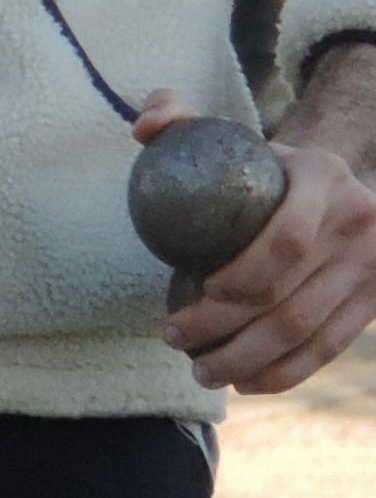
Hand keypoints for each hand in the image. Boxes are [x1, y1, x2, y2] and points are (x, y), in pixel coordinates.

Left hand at [139, 84, 375, 392]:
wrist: (332, 183)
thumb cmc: (259, 163)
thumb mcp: (226, 131)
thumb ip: (176, 116)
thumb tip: (144, 130)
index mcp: (323, 174)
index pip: (285, 240)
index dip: (239, 277)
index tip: (192, 292)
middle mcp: (361, 220)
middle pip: (288, 295)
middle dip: (225, 327)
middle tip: (175, 338)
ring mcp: (374, 265)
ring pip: (306, 330)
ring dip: (248, 360)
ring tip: (201, 371)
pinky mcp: (375, 302)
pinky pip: (329, 347)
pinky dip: (286, 372)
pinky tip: (245, 382)